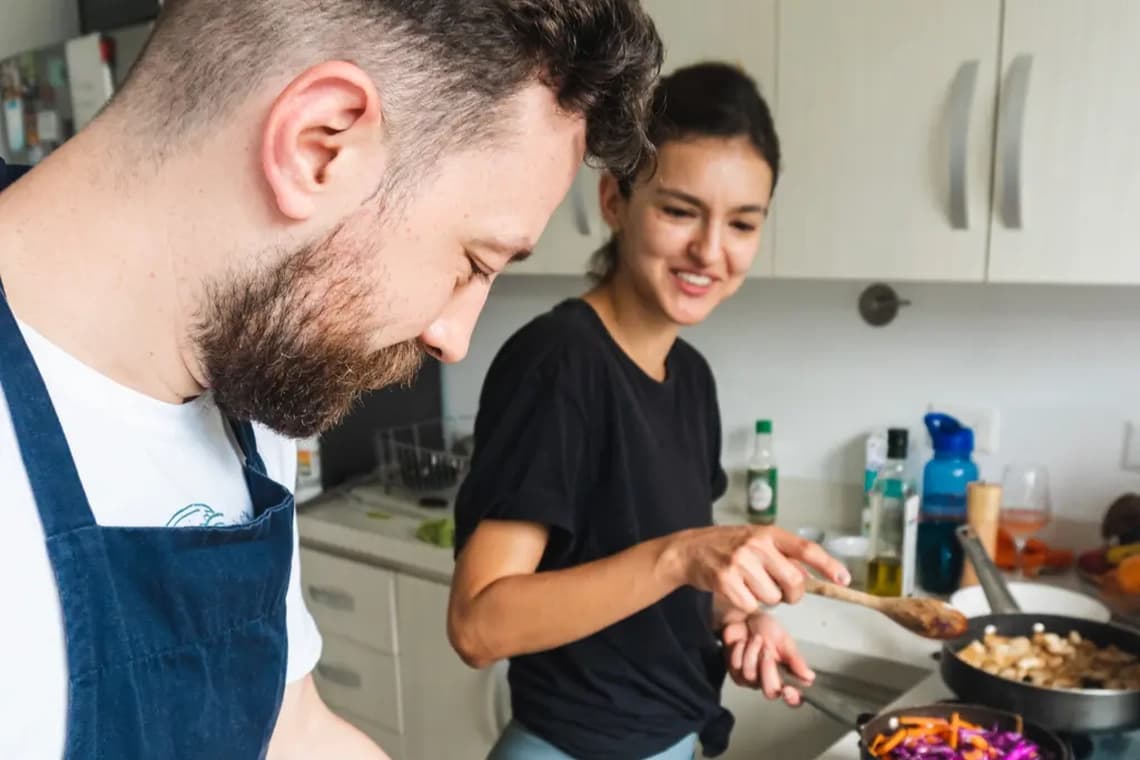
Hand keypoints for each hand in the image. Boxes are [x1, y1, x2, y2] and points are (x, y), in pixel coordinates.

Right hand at [666, 525, 848, 611]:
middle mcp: (756, 545)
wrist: (688, 550)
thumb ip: (781, 555)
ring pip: (773, 597)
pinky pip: (751, 605)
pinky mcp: (725, 580)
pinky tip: (735, 591)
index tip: (844, 577)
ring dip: (764, 598)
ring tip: (748, 585)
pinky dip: (746, 604)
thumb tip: (810, 576)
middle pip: (793, 582)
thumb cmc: (726, 547)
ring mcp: (740, 562)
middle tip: (779, 591)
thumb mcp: (755, 541)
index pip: (805, 549)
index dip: (828, 564)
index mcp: (768, 534)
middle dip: (791, 594)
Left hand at [722, 613, 811, 705]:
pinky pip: (737, 667)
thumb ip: (795, 659)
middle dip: (767, 668)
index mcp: (787, 675)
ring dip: (752, 652)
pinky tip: (743, 642)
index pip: (793, 698)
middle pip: (770, 692)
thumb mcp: (784, 640)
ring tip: (755, 639)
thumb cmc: (765, 628)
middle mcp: (770, 681)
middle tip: (767, 649)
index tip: (788, 689)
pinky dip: (740, 650)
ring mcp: (752, 680)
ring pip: (750, 676)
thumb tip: (809, 676)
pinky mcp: (736, 674)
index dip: (792, 699)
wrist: (744, 617)